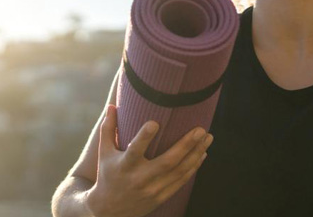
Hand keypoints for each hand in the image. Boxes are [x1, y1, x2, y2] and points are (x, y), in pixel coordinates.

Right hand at [85, 105, 213, 216]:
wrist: (109, 211)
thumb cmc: (107, 176)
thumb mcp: (104, 153)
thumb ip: (108, 129)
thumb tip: (112, 105)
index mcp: (125, 165)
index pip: (135, 150)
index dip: (144, 137)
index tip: (155, 122)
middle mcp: (140, 178)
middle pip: (167, 161)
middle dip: (186, 145)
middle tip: (200, 129)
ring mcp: (153, 190)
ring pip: (180, 171)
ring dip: (196, 153)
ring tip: (208, 137)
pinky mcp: (161, 197)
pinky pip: (182, 181)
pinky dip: (194, 167)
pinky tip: (202, 154)